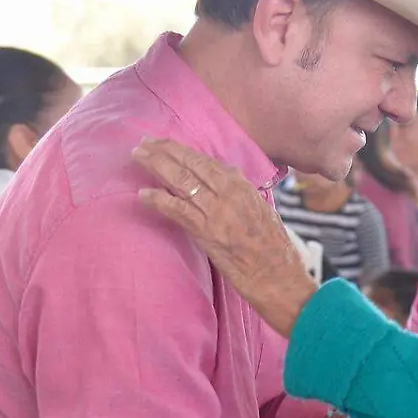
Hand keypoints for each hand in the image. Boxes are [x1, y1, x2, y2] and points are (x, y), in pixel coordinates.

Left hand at [132, 138, 317, 336]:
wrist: (278, 276)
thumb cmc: (274, 249)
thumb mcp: (262, 211)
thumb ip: (242, 194)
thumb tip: (227, 178)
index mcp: (243, 187)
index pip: (206, 161)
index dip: (182, 150)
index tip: (165, 142)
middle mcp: (229, 193)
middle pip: (191, 164)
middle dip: (164, 150)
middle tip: (144, 142)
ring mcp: (217, 211)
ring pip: (181, 181)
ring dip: (156, 166)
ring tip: (138, 156)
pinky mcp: (207, 232)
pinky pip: (178, 210)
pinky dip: (159, 200)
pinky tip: (143, 194)